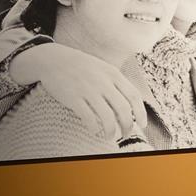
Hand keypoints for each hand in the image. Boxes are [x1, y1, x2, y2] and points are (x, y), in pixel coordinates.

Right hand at [10, 43, 146, 138]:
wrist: (54, 59)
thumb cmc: (82, 67)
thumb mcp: (104, 69)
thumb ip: (117, 84)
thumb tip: (131, 105)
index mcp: (114, 75)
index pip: (134, 96)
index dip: (141, 113)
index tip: (142, 125)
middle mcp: (103, 82)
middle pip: (123, 109)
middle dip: (127, 126)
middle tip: (126, 134)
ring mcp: (88, 90)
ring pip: (107, 117)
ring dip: (112, 131)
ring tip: (111, 137)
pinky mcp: (73, 98)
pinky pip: (88, 117)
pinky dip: (94, 128)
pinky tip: (94, 131)